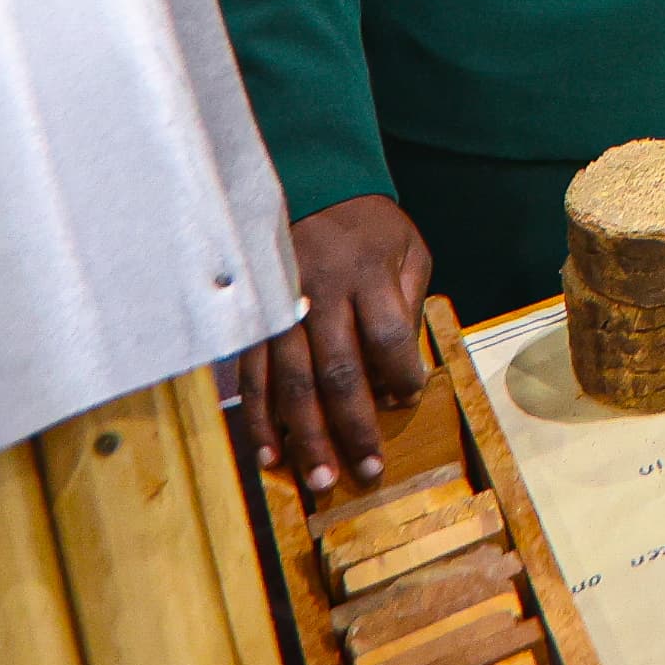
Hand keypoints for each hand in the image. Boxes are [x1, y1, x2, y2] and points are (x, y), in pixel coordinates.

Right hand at [245, 194, 432, 497]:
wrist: (312, 186)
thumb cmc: (370, 227)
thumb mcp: (408, 249)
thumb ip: (408, 304)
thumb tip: (401, 370)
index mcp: (368, 274)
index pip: (388, 337)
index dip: (401, 376)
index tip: (409, 401)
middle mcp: (321, 294)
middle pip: (338, 370)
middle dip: (353, 426)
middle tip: (367, 471)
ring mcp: (282, 308)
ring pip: (292, 382)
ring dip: (305, 435)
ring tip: (318, 478)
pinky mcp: (256, 319)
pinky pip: (255, 375)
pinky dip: (261, 417)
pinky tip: (271, 452)